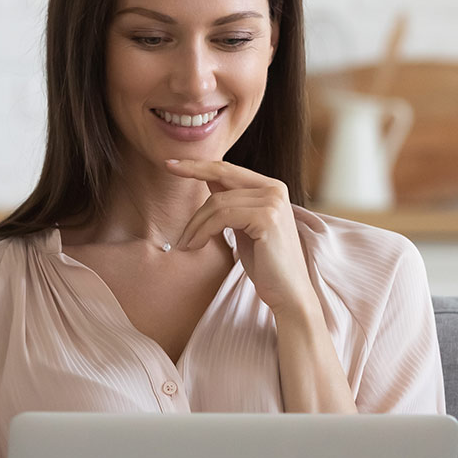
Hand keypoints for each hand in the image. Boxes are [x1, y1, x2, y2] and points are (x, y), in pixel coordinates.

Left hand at [165, 157, 316, 319]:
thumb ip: (231, 204)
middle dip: (190, 188)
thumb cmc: (266, 265)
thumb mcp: (244, 227)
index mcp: (272, 188)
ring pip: (217, 202)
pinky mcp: (267, 217)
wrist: (288, 293)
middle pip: (220, 179)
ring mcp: (273, 201)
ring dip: (195, 225)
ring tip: (186, 244)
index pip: (228, 169)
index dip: (197, 165)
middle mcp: (275, 189)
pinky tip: (195, 246)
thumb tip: (208, 180)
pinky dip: (202, 231)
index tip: (169, 164)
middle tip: (168, 197)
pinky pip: (222, 216)